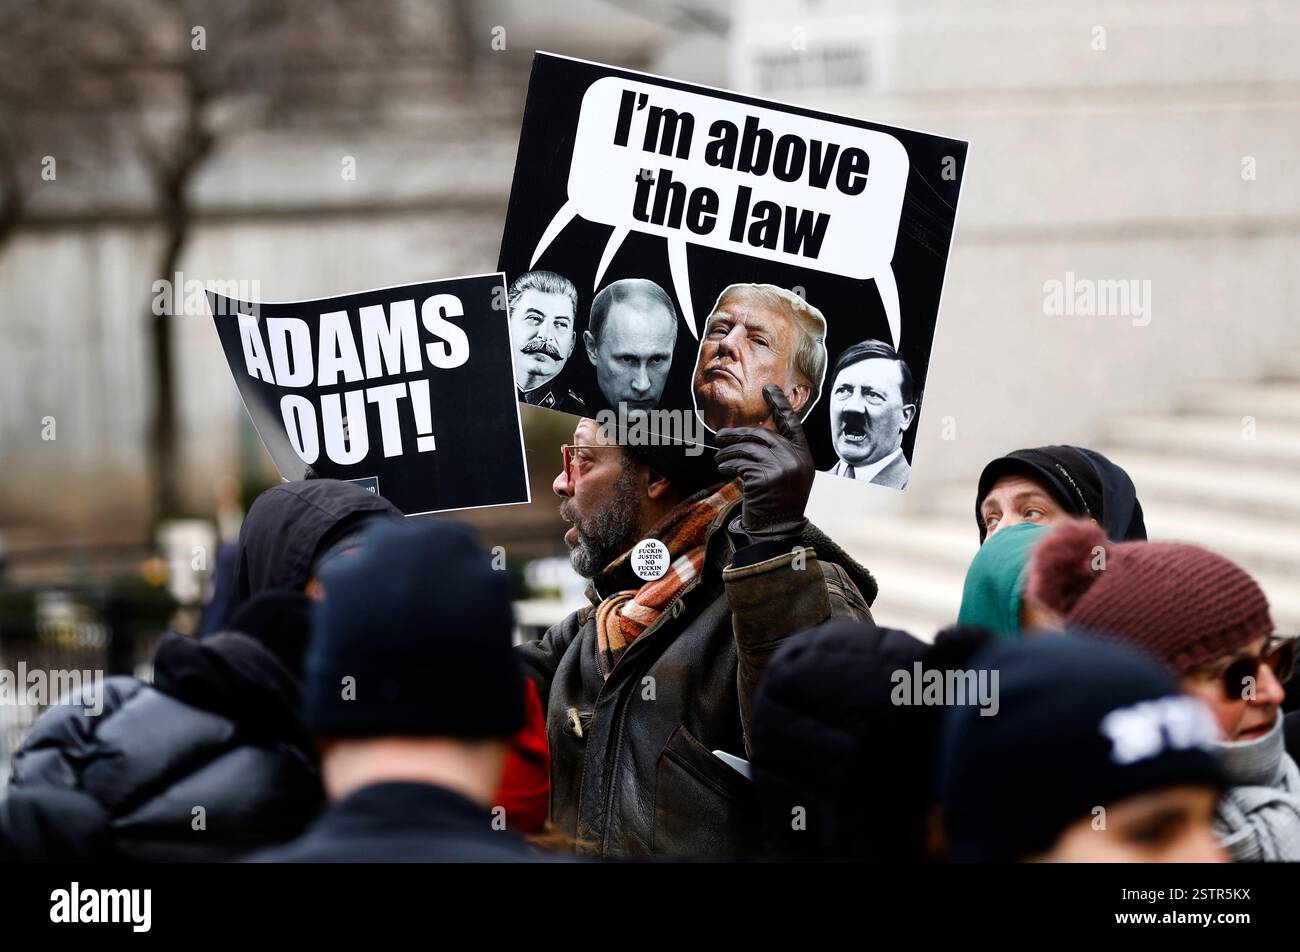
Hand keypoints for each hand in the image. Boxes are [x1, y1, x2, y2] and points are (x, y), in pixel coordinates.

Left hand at [714, 384, 813, 543]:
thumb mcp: (788, 476)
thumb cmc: (778, 504)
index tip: (769, 388)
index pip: (792, 423)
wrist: (777, 530)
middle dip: (737, 434)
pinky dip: (728, 465)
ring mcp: (781, 468)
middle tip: (719, 437)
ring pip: (747, 450)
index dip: (780, 404)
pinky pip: (740, 464)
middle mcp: (796, 459)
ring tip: (719, 459)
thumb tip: (752, 436)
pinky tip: (723, 469)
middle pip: (762, 435)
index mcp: (804, 456)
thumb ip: (779, 455)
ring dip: (728, 453)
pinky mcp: (764, 477)